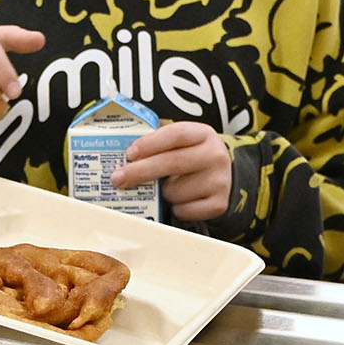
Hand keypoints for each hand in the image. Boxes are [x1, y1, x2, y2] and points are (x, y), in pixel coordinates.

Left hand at [114, 122, 232, 219]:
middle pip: (172, 162)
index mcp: (203, 134)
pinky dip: (176, 208)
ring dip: (162, 193)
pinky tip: (179, 201)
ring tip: (166, 188)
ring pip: (175, 191)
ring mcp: (220, 180)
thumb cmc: (192, 157)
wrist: (225, 177)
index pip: (175, 134)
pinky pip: (184, 210)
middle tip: (118, 178)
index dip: (150, 143)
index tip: (129, 154)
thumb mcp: (183, 143)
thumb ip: (158, 144)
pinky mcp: (219, 203)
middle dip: (140, 171)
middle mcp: (215, 155)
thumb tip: (119, 156)